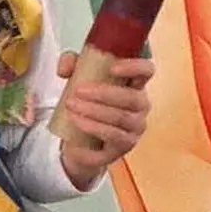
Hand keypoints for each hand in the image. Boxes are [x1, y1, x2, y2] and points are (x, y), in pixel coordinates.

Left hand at [55, 52, 153, 188]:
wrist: (80, 140)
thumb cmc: (87, 105)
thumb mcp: (77, 80)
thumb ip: (71, 66)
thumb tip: (64, 69)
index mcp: (134, 84)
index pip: (146, 70)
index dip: (135, 67)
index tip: (112, 67)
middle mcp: (140, 106)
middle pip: (132, 98)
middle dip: (103, 93)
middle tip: (77, 90)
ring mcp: (135, 127)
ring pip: (120, 117)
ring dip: (93, 110)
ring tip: (71, 105)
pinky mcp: (125, 145)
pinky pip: (112, 136)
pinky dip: (92, 127)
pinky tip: (76, 121)